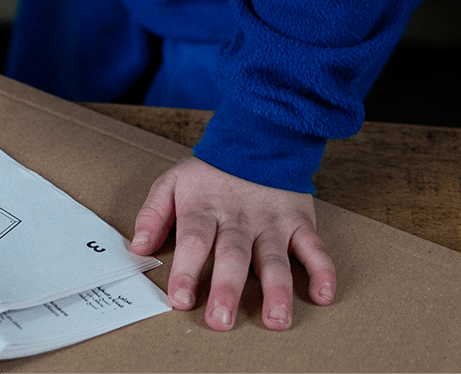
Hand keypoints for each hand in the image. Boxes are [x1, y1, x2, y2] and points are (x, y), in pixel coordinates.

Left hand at [130, 155, 336, 330]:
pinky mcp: (299, 222)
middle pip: (232, 255)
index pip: (193, 241)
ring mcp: (271, 222)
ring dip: (277, 290)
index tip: (180, 299)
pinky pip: (314, 247)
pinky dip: (322, 270)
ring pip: (274, 258)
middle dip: (227, 289)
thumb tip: (137, 247)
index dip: (187, 270)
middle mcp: (238, 219)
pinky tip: (322, 294)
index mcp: (204, 209)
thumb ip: (153, 214)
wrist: (257, 139)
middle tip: (222, 320)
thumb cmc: (211, 173)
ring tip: (275, 319)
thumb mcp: (172, 182)